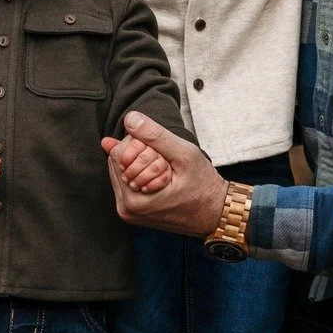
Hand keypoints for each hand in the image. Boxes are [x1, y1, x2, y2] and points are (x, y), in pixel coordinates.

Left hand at [100, 111, 228, 236]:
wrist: (216, 213)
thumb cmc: (204, 186)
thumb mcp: (183, 154)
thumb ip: (155, 135)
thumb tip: (130, 118)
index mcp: (134, 200)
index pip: (117, 155)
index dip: (138, 144)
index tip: (162, 153)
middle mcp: (126, 210)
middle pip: (116, 164)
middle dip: (137, 155)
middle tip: (165, 163)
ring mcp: (129, 213)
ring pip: (121, 171)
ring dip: (138, 164)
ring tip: (165, 172)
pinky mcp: (134, 213)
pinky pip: (127, 183)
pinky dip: (140, 173)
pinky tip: (159, 178)